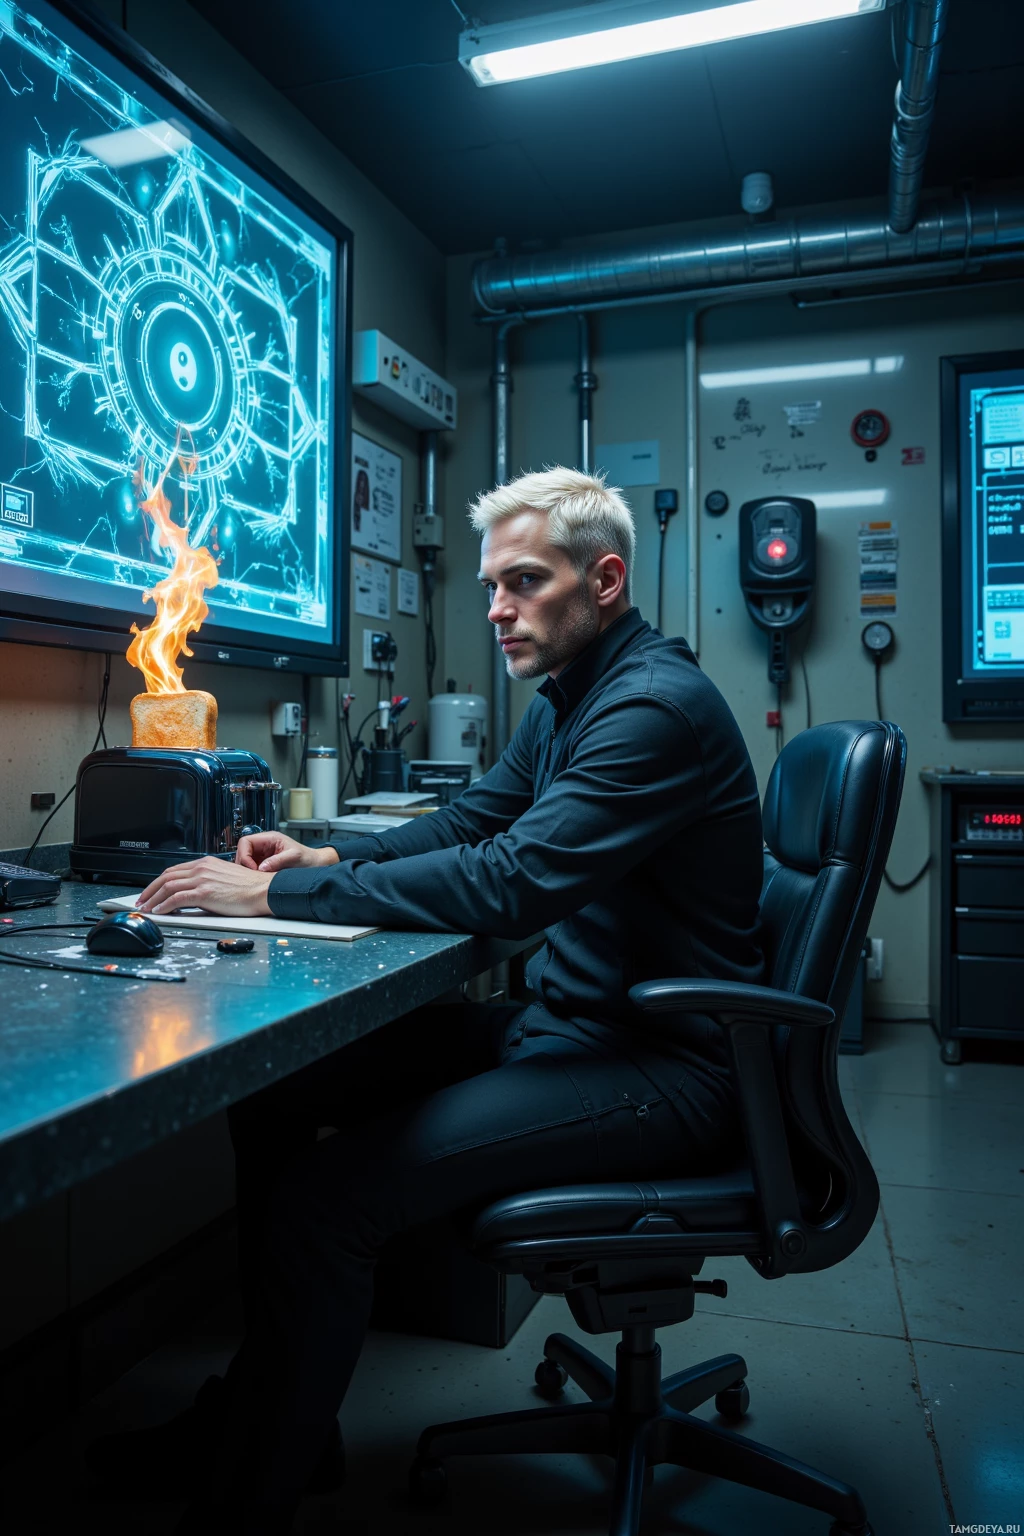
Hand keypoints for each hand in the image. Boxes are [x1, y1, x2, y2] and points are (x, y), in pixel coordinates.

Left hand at [137, 857, 273, 916]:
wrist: (263, 891)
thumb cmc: (250, 888)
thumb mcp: (225, 878)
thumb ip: (208, 881)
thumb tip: (195, 893)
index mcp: (206, 862)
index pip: (174, 870)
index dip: (159, 882)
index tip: (152, 892)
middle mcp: (202, 868)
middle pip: (166, 876)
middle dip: (150, 890)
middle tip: (142, 901)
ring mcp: (202, 879)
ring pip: (168, 886)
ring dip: (153, 899)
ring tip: (146, 909)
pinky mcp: (204, 892)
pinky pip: (176, 898)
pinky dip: (164, 905)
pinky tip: (160, 912)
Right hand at [235, 830, 338, 872]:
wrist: (316, 865)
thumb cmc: (308, 858)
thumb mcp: (294, 857)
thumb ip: (278, 860)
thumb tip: (261, 867)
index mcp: (269, 838)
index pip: (245, 842)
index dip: (244, 855)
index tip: (252, 868)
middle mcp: (264, 846)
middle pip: (242, 852)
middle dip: (244, 864)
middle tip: (253, 876)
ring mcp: (263, 856)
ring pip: (245, 861)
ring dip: (248, 870)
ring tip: (257, 879)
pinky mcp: (264, 865)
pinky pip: (252, 869)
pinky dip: (252, 875)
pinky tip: (260, 880)